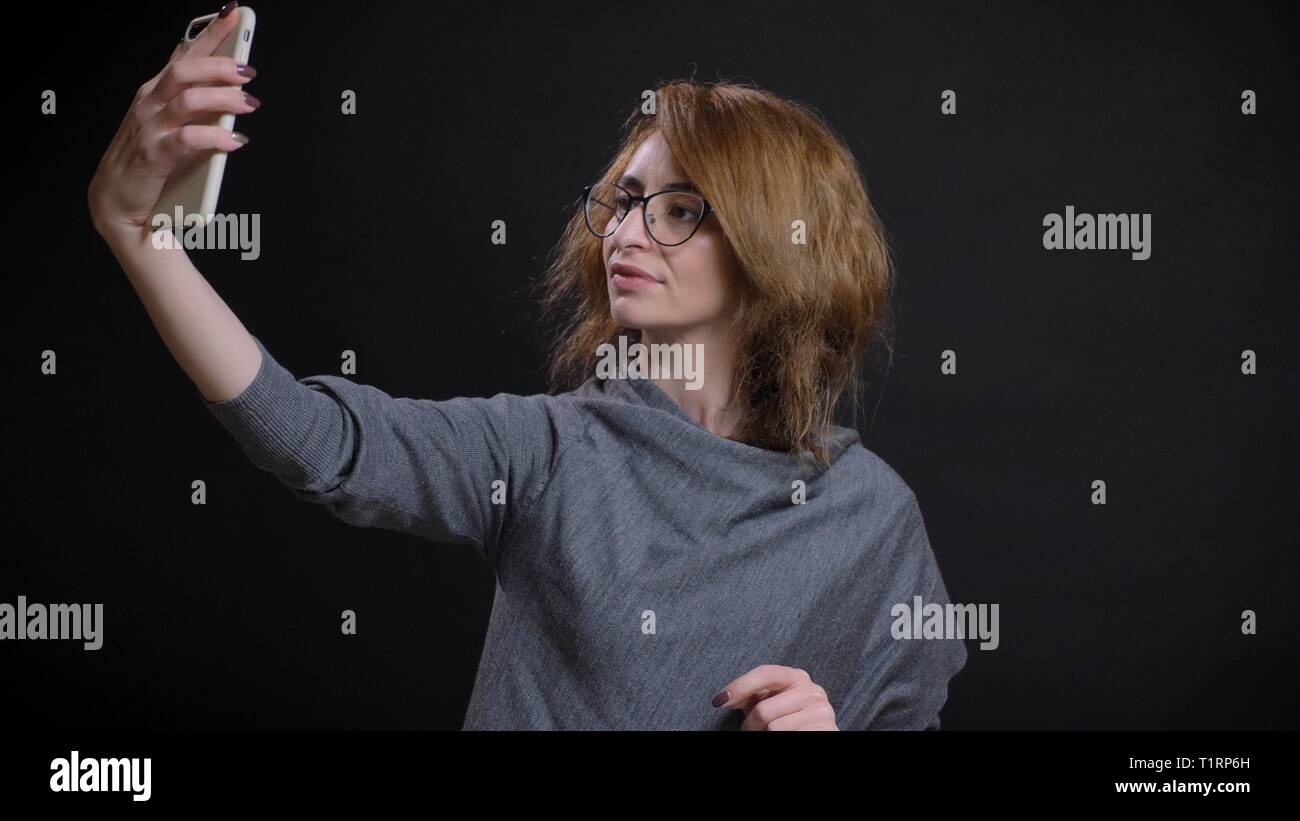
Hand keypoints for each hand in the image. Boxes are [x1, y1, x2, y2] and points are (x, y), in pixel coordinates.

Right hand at [88, 2, 257, 240]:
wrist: (116, 203)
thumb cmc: (145, 161)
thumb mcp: (168, 123)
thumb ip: (190, 101)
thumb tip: (222, 82)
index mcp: (155, 93)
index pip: (184, 55)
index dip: (209, 33)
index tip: (234, 16)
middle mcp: (149, 104)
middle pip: (185, 71)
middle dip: (219, 66)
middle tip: (248, 72)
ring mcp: (149, 128)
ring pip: (188, 100)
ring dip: (222, 99)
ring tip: (248, 104)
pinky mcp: (153, 156)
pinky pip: (186, 139)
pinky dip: (212, 138)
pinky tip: (233, 141)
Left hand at [712, 664, 838, 729]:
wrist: (815, 734)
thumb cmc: (789, 720)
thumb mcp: (770, 703)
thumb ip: (751, 695)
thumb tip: (726, 698)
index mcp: (797, 677)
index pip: (765, 673)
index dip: (740, 686)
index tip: (720, 701)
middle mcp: (812, 691)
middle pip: (763, 710)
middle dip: (750, 725)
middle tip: (752, 730)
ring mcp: (820, 712)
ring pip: (773, 729)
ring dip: (764, 735)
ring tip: (770, 734)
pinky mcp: (824, 730)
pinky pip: (786, 737)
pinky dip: (779, 741)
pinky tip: (787, 736)